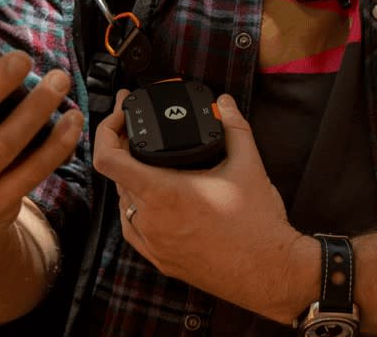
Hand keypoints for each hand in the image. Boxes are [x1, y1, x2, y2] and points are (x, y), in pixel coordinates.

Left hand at [93, 90, 310, 321]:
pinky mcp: (161, 260)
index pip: (108, 159)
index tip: (122, 117)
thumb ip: (234, 126)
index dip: (107, 130)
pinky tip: (157, 200)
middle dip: (126, 148)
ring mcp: (153, 243)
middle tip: (139, 130)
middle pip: (118, 176)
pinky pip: (134, 229)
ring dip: (131, 180)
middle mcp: (150, 219)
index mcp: (163, 192)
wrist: (269, 272)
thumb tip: (225, 103)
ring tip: (150, 162)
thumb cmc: (257, 224)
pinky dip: (138, 209)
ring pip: (125, 203)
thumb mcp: (248, 165)